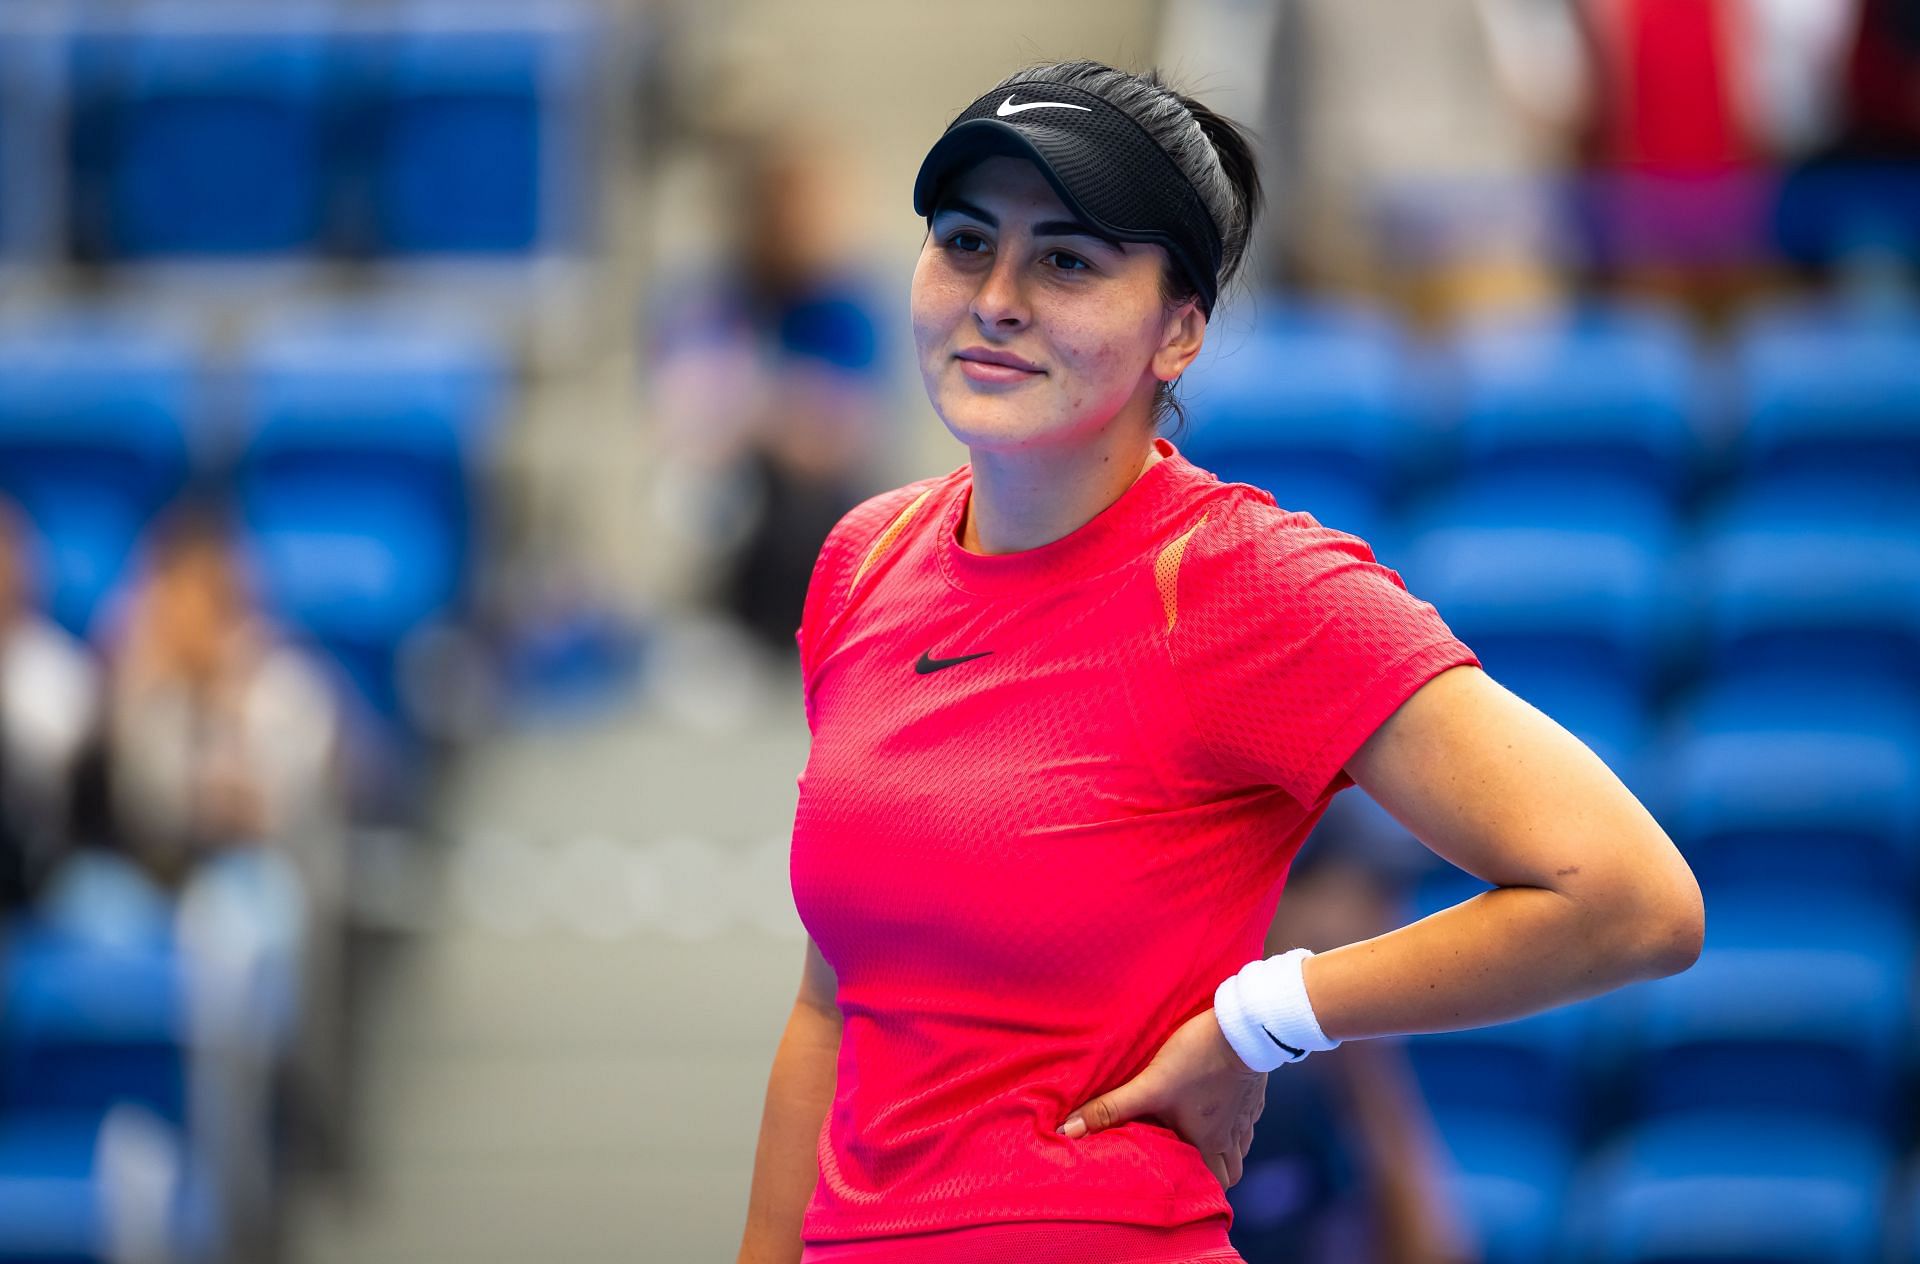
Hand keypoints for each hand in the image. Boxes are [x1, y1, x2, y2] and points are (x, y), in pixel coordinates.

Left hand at [1057, 1007, 1267, 1188]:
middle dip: (1212, 1175)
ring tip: (1200, 1141)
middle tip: (1189, 1169)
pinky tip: (1219, 1107)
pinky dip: (1234, 1121)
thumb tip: (1069, 1131)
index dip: (1200, 1194)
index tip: (1183, 1192)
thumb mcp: (1149, 1085)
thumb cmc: (1198, 1058)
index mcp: (1209, 1142)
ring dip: (1224, 1149)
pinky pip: (1248, 1118)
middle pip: (1231, 1171)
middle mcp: (1232, 1135)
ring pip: (1241, 1146)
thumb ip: (1110, 1109)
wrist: (1244, 1027)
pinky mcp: (1254, 1091)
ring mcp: (1247, 1114)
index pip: (1213, 1186)